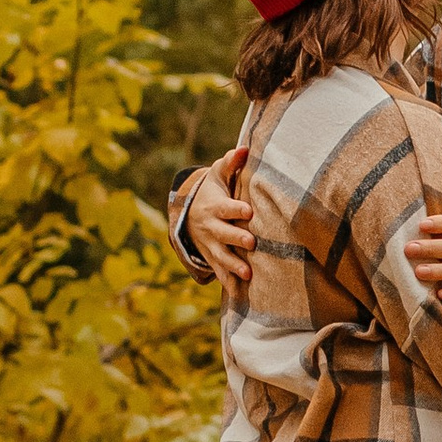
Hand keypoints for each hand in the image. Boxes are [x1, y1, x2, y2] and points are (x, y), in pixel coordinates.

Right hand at [184, 145, 253, 295]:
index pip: (226, 207)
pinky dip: (227, 281)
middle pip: (224, 233)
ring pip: (221, 256)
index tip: (248, 211)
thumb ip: (231, 162)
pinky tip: (238, 293)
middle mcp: (211, 227)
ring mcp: (210, 244)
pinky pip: (218, 270)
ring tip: (247, 274)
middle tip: (251, 243)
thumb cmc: (213, 191)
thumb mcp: (219, 175)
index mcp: (215, 206)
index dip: (236, 209)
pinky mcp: (211, 257)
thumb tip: (244, 148)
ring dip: (233, 265)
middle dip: (236, 239)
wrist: (189, 214)